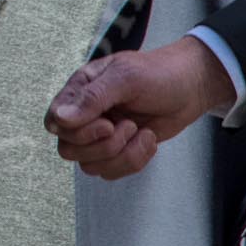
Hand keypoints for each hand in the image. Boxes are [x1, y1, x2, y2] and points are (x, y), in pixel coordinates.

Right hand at [43, 35, 235, 178]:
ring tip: (140, 131)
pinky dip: (134, 160)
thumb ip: (91, 98)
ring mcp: (100, 135)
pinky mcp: (118, 150)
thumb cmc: (158, 74)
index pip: (55, 122)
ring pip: (90, 166)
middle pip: (68, 150)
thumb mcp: (125, 79)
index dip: (77, 132)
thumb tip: (59, 119)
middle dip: (103, 146)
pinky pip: (111, 172)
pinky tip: (148, 139)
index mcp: (79, 90)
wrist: (190, 87)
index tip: (106, 124)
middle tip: (128, 126)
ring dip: (121, 155)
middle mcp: (84, 115)